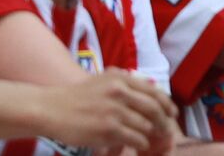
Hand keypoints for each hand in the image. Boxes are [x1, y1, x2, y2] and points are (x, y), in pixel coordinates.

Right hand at [38, 69, 176, 150]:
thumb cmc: (77, 97)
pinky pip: (134, 138)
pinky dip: (140, 143)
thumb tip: (151, 87)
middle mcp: (120, 92)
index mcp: (121, 79)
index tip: (172, 113)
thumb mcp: (103, 80)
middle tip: (167, 130)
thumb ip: (125, 82)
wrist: (51, 108)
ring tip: (154, 140)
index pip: (154, 91)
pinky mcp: (108, 129)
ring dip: (152, 134)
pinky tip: (140, 145)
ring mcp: (114, 111)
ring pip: (145, 125)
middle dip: (164, 121)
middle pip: (153, 109)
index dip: (167, 104)